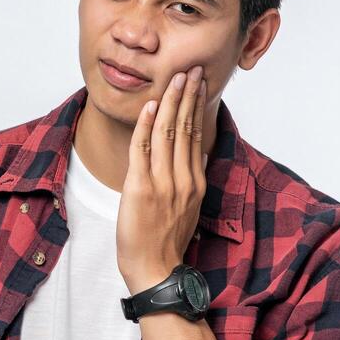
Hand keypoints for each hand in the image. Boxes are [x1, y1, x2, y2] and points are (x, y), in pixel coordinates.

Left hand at [116, 64, 207, 292]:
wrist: (154, 270)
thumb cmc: (165, 242)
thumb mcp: (186, 208)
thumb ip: (188, 180)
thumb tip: (190, 154)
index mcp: (195, 183)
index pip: (197, 135)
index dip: (197, 107)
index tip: (199, 84)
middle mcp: (183, 179)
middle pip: (186, 128)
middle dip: (188, 95)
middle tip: (191, 69)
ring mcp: (163, 183)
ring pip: (167, 133)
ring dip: (170, 102)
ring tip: (174, 78)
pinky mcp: (140, 188)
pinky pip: (142, 149)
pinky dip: (145, 124)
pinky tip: (149, 105)